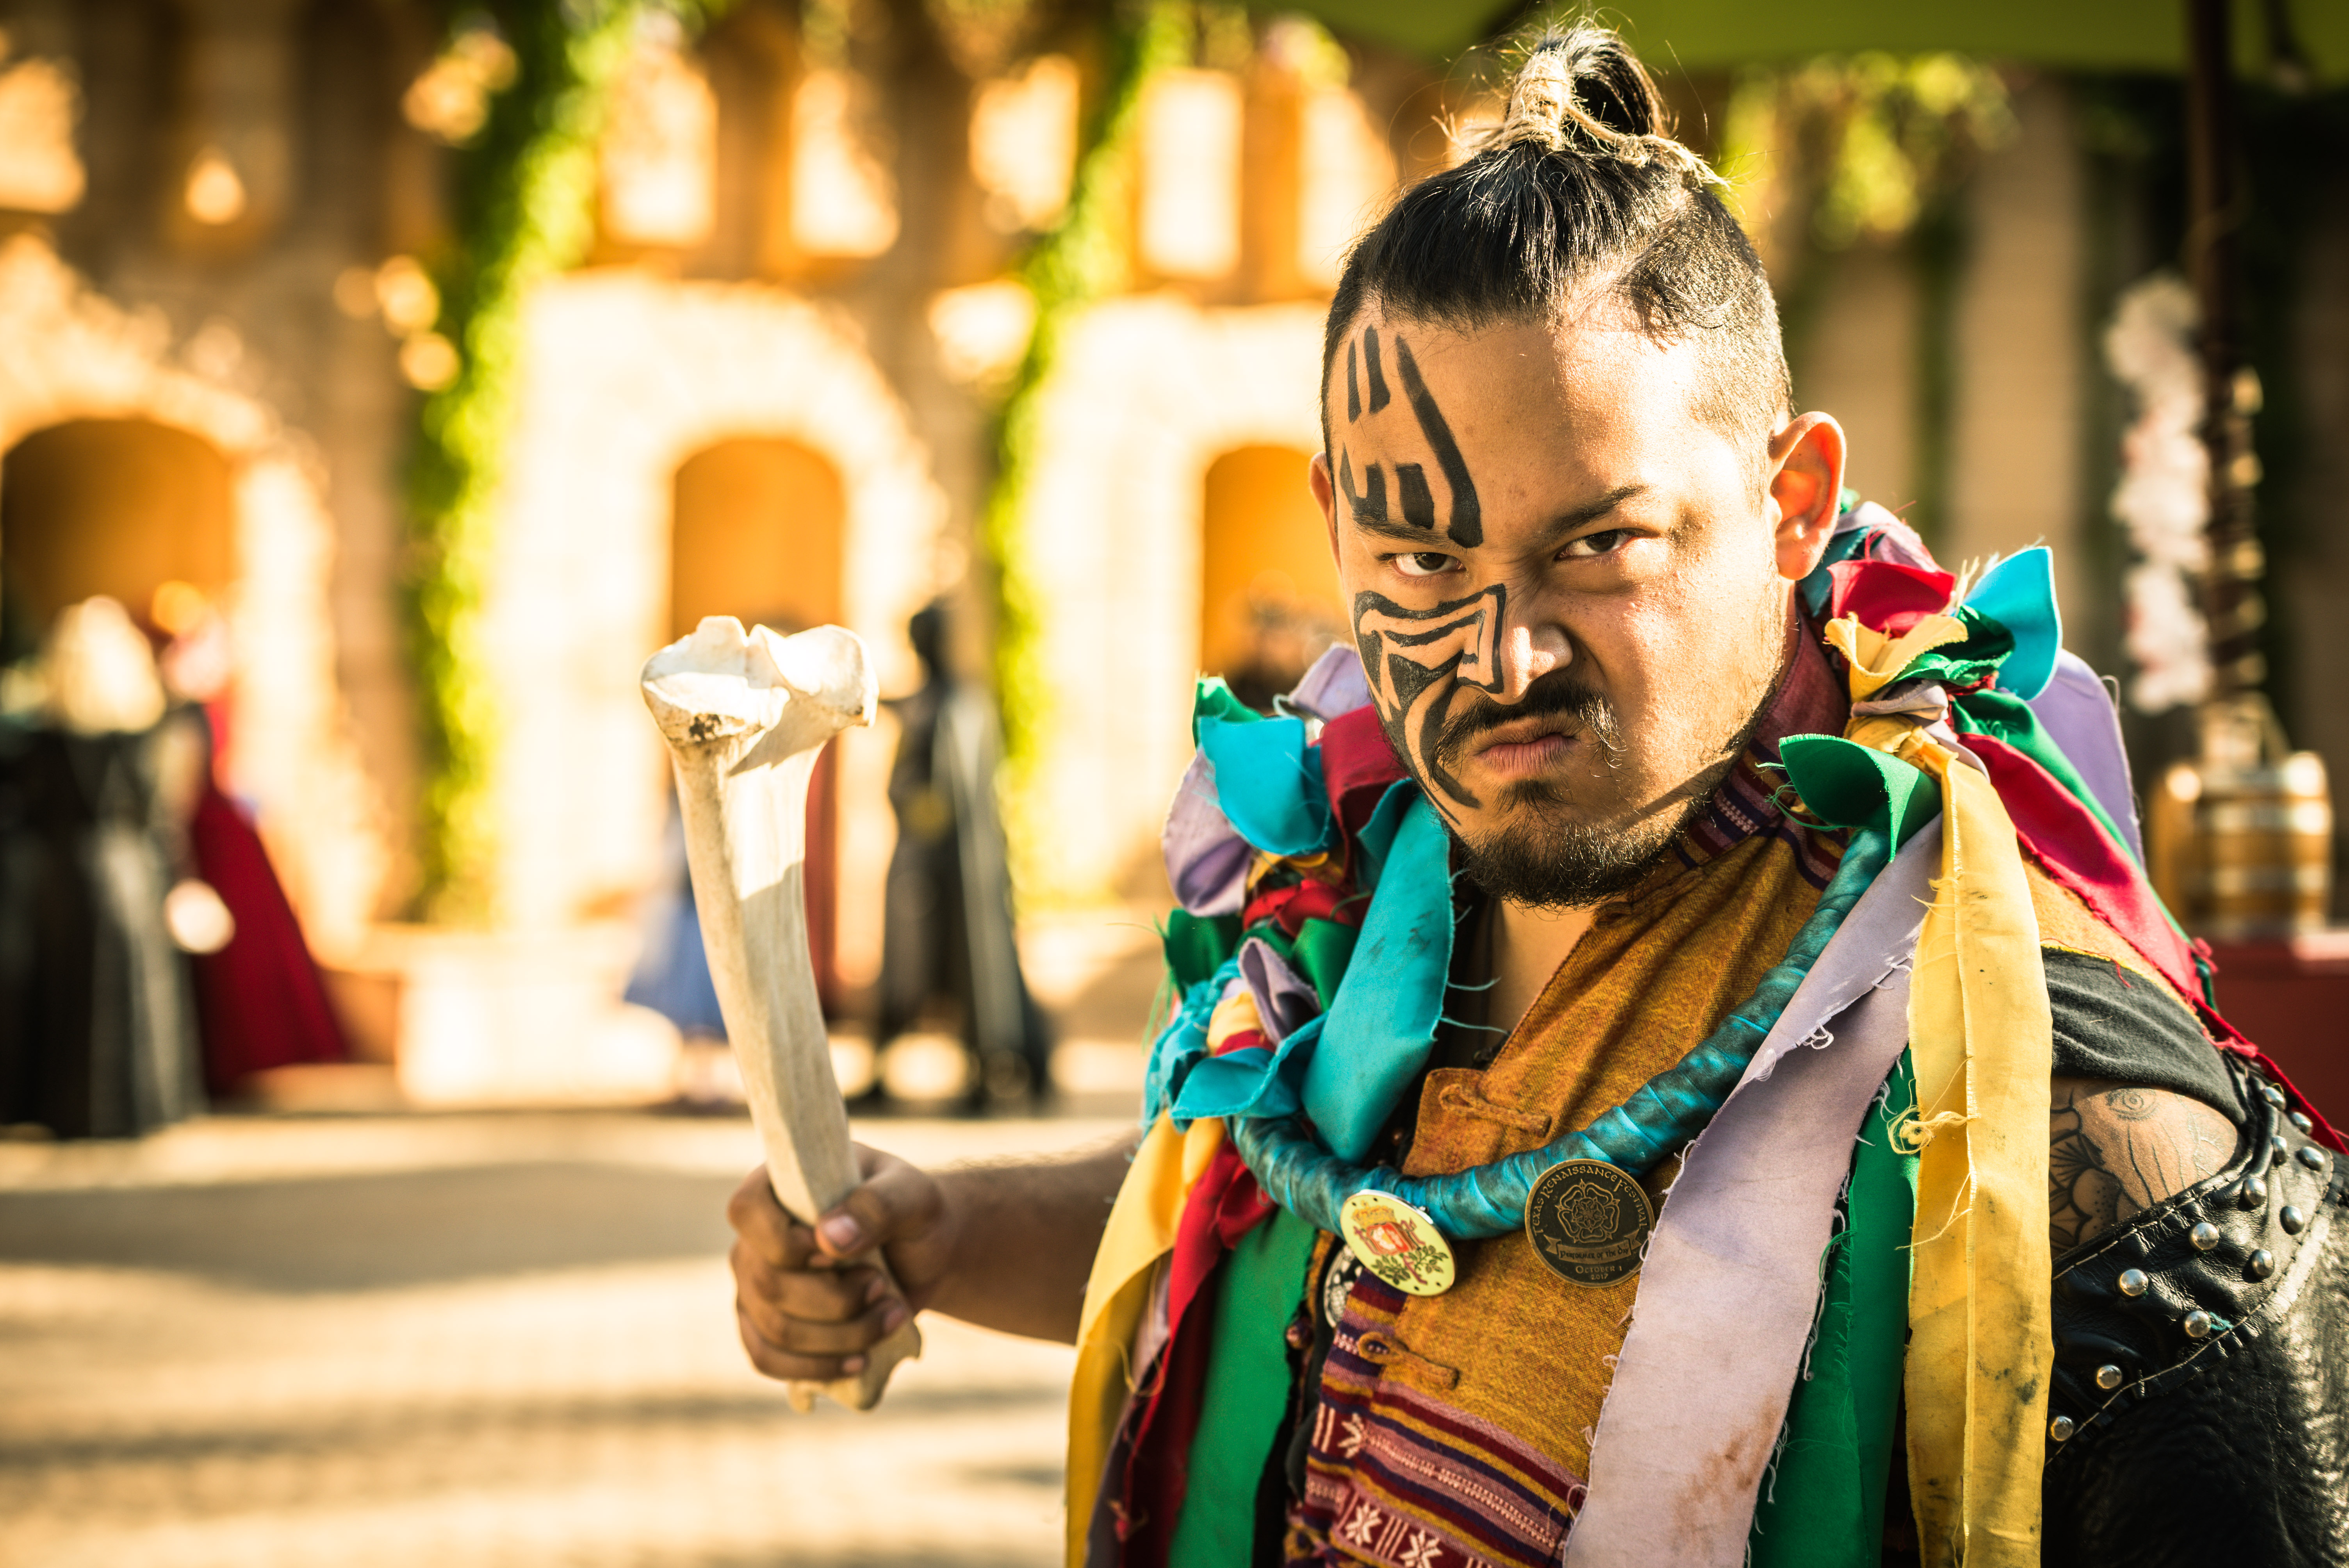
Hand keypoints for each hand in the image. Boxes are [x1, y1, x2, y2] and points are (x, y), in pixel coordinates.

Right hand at [726, 1143, 958, 1382]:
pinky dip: (817, 1367)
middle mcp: (755, 1236)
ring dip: (842, 1335)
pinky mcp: (765, 1326)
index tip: (840, 1254)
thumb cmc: (913, 1214)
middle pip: (767, 1283)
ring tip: (891, 1315)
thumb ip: (878, 1206)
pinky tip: (860, 1360)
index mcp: (778, 1186)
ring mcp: (754, 1284)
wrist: (924, 1255)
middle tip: (882, 1286)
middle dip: (836, 1299)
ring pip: (775, 1329)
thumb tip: (829, 1238)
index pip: (747, 1211)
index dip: (789, 1243)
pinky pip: (767, 1358)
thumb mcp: (913, 1195)